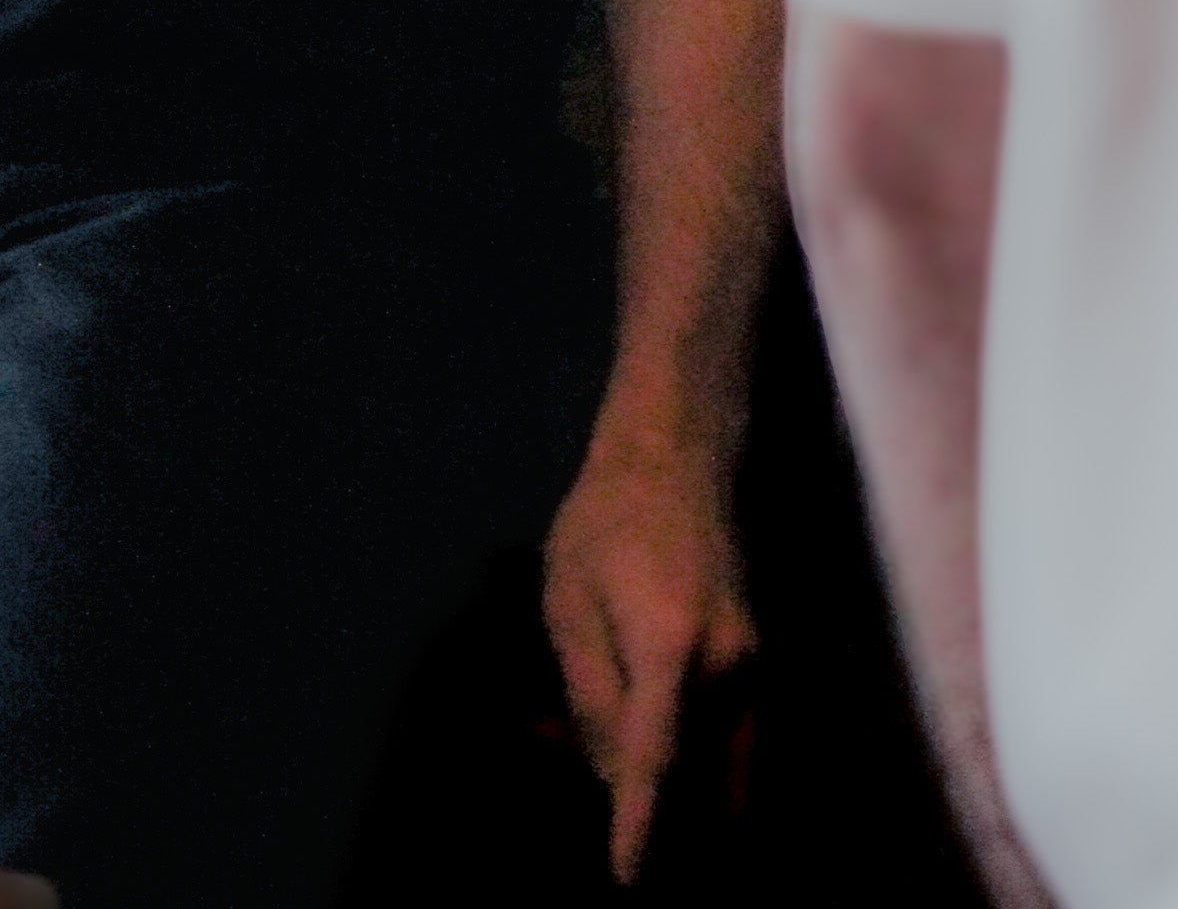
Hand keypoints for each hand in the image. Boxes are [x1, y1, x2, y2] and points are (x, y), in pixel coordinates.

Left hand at [541, 410, 756, 882]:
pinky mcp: (755, 662)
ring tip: (615, 776)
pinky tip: (651, 751)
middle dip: (651, 805)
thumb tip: (617, 776)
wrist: (675, 459)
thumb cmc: (604, 522)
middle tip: (603, 808)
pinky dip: (694, 755)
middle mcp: (726, 666)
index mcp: (670, 646)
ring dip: (672, 781)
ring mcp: (750, 666)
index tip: (628, 878)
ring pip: (712, 758)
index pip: (656, 760)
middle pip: (690, 771)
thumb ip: (592, 696)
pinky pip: (726, 732)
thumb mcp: (569, 602)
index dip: (640, 824)